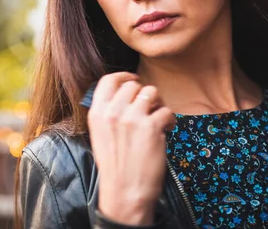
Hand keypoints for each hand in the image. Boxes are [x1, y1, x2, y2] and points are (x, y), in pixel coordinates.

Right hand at [87, 72, 175, 225]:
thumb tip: (125, 95)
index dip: (124, 76)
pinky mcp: (151, 127)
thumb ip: (108, 112)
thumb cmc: (114, 165)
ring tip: (157, 119)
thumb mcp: (100, 134)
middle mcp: (113, 112)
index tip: (134, 80)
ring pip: (151, 92)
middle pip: (133, 85)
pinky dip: (170, 120)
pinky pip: (166, 111)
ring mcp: (132, 118)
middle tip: (148, 109)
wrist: (124, 191)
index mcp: (97, 112)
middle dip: (144, 94)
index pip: (108, 80)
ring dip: (158, 103)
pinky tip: (166, 131)